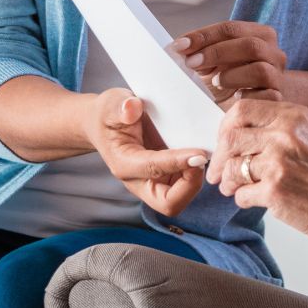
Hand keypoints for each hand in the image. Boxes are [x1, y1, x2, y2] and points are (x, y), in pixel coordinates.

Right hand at [83, 87, 207, 216]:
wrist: (104, 124)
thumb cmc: (108, 115)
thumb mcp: (111, 103)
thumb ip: (121, 106)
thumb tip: (132, 108)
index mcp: (124, 164)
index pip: (154, 169)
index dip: (178, 163)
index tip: (199, 154)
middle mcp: (138, 181)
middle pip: (168, 203)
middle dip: (190, 186)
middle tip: (202, 159)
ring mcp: (151, 183)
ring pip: (180, 197)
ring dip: (195, 180)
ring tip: (204, 153)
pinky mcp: (163, 179)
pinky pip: (183, 186)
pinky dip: (194, 174)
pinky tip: (199, 153)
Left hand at [172, 21, 286, 101]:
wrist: (256, 104)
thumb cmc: (232, 78)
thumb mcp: (214, 61)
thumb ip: (199, 51)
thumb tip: (176, 49)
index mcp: (259, 34)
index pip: (231, 28)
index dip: (204, 35)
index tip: (179, 46)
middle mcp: (274, 53)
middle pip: (249, 45)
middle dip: (216, 53)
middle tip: (191, 63)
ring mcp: (278, 77)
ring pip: (259, 70)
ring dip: (231, 76)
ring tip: (215, 82)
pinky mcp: (278, 100)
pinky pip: (265, 97)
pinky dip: (247, 97)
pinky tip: (235, 99)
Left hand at [208, 97, 307, 248]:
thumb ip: (279, 129)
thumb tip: (238, 134)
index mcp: (294, 116)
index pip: (241, 110)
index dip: (225, 128)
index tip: (224, 143)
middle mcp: (284, 134)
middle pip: (230, 138)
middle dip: (220, 158)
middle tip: (219, 173)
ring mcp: (278, 162)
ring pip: (231, 168)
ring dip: (228, 182)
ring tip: (235, 189)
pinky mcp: (274, 191)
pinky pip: (241, 195)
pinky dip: (243, 200)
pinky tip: (256, 201)